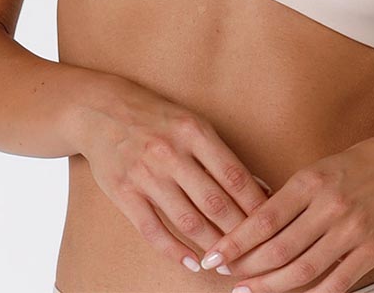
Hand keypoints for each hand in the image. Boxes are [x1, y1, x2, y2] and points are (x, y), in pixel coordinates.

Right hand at [75, 75, 270, 273]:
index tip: (272, 224)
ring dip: (212, 246)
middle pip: (215, 202)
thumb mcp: (191, 123)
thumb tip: (259, 188)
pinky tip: (193, 263)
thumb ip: (221, 155)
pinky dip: (175, 251)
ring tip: (229, 264)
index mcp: (194, 131)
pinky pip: (153, 230)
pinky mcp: (123, 192)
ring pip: (188, 220)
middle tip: (256, 253)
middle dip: (239, 233)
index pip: (234, 175)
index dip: (255, 204)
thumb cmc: (156, 117)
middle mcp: (171, 152)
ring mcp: (145, 174)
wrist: (100, 109)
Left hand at [199, 128, 373, 292]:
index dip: (237, 242)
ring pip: (304, 269)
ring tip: (249, 291)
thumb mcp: (318, 169)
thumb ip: (290, 197)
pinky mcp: (373, 249)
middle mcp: (330, 205)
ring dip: (272, 286)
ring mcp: (353, 229)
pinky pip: (337, 282)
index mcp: (311, 181)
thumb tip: (253, 228)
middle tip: (226, 278)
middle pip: (280, 249)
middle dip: (248, 268)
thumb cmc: (355, 166)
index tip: (215, 255)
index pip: (265, 219)